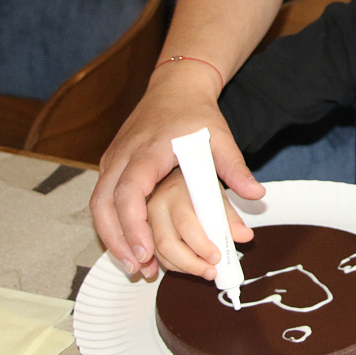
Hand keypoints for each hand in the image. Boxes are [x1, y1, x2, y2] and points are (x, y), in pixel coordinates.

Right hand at [90, 62, 264, 279]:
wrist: (175, 87)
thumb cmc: (196, 114)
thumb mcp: (221, 138)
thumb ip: (236, 169)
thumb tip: (256, 195)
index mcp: (149, 149)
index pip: (131, 191)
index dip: (133, 224)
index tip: (145, 250)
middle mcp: (125, 154)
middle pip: (104, 203)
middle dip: (117, 239)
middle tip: (136, 267)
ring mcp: (114, 159)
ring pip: (98, 203)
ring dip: (111, 236)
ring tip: (132, 265)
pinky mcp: (112, 163)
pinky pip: (102, 198)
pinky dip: (111, 223)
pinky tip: (128, 245)